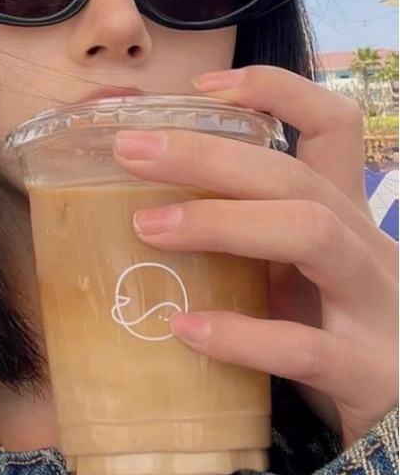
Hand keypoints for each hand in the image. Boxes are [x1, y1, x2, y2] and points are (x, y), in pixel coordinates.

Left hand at [113, 66, 398, 446]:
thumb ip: (238, 231)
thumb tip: (140, 199)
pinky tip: (184, 327)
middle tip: (130, 151)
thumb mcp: (287, 268)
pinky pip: (305, 347)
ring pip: (311, 234)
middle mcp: (364, 246)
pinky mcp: (369, 372)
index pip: (333, 124)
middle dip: (208, 156)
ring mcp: (375, 307)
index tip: (200, 87)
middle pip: (295, 175)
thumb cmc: (323, 327)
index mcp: (341, 213)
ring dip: (221, 223)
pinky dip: (241, 334)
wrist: (396, 416)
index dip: (276, 91)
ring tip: (147, 227)